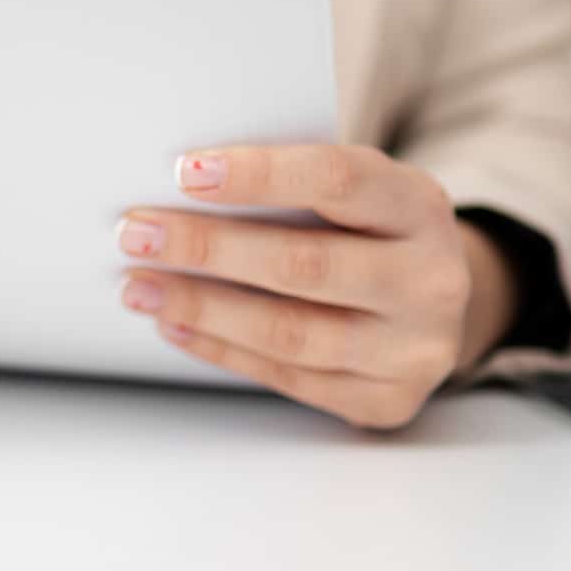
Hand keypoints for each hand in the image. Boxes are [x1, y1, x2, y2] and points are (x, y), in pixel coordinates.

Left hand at [115, 145, 516, 428]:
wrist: (434, 302)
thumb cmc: (370, 230)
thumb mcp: (358, 192)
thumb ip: (293, 186)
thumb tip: (182, 184)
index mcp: (419, 204)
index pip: (337, 179)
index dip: (259, 175)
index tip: (185, 171)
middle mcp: (429, 279)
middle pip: (304, 264)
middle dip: (207, 247)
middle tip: (135, 233)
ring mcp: (414, 348)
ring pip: (290, 332)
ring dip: (201, 307)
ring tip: (139, 287)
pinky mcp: (386, 399)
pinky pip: (287, 377)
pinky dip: (221, 349)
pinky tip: (175, 323)